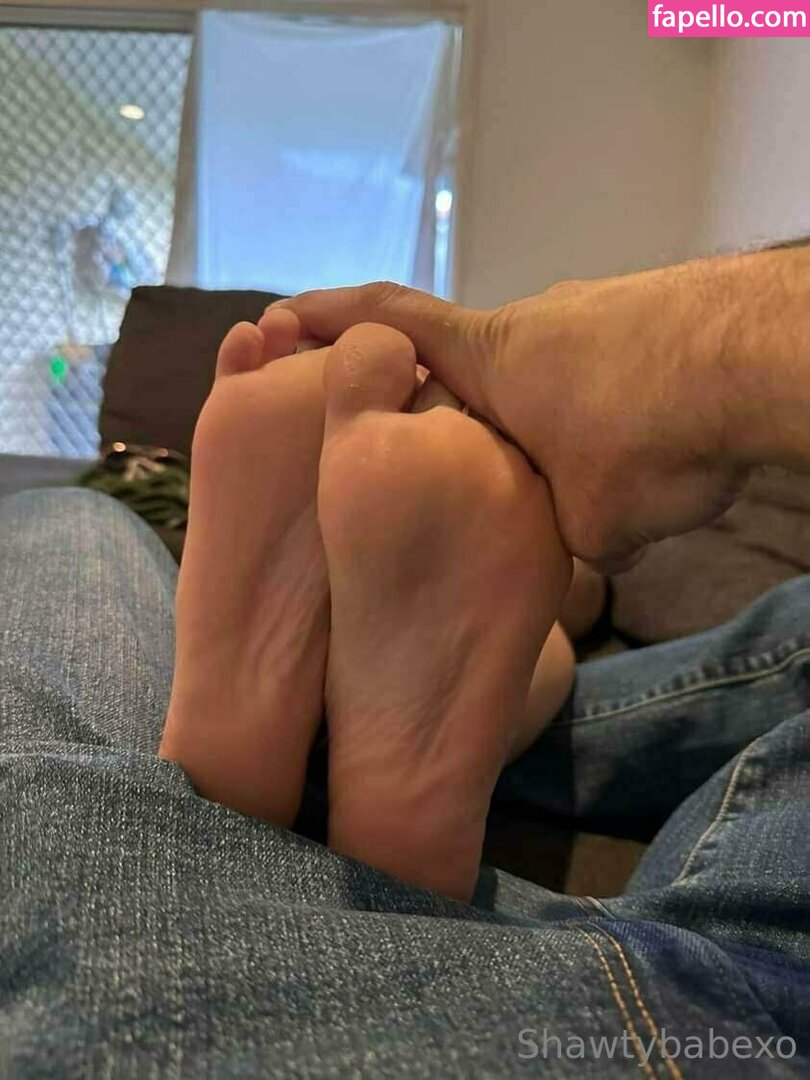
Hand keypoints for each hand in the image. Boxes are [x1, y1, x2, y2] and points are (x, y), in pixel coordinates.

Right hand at [277, 265, 749, 569]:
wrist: (754, 363)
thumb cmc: (643, 439)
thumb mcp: (584, 518)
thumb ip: (557, 529)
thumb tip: (583, 547)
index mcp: (489, 357)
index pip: (390, 319)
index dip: (333, 316)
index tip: (286, 316)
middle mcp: (534, 324)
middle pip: (470, 362)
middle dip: (455, 410)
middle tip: (457, 465)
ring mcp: (593, 313)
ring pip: (541, 376)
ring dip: (542, 421)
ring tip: (569, 474)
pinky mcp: (649, 320)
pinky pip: (601, 372)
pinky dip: (601, 412)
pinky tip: (633, 453)